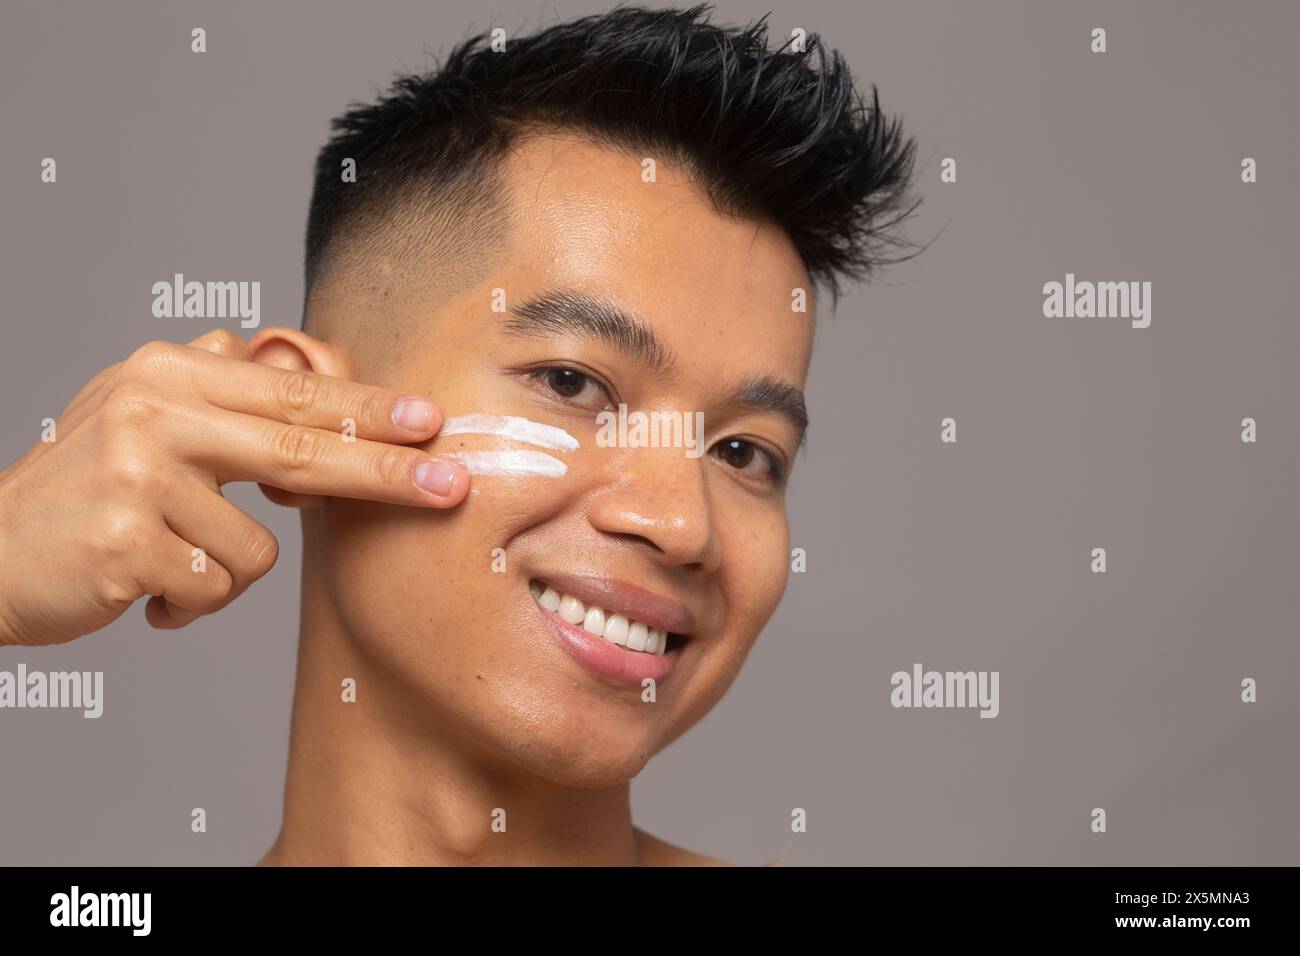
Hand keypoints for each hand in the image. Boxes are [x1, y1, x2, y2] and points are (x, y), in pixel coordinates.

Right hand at [0, 329, 467, 646]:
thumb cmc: (76, 487)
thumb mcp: (128, 406)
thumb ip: (201, 377)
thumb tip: (260, 342)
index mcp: (168, 373)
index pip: (291, 394)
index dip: (368, 410)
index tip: (431, 421)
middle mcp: (154, 413)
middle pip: (301, 450)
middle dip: (384, 473)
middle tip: (450, 485)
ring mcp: (138, 478)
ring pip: (255, 548)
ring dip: (220, 572)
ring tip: (166, 560)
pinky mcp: (126, 545)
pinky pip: (213, 588)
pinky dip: (188, 602)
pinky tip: (142, 588)